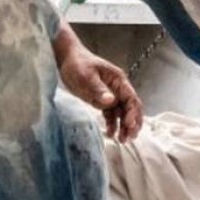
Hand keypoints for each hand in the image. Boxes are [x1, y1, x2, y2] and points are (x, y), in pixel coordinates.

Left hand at [54, 27, 143, 142]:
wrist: (67, 59)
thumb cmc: (78, 64)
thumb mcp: (86, 76)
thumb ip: (98, 89)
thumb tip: (111, 101)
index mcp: (118, 80)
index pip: (131, 98)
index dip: (132, 112)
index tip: (129, 125)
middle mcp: (118, 88)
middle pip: (131, 107)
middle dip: (133, 122)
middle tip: (130, 137)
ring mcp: (111, 95)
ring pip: (122, 113)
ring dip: (124, 126)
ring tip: (122, 140)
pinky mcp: (102, 100)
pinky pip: (111, 114)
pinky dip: (112, 124)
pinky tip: (110, 133)